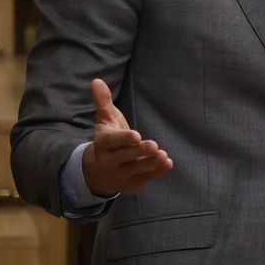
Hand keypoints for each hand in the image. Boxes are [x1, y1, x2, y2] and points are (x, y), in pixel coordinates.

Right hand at [81, 78, 172, 196]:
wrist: (100, 172)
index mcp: (103, 144)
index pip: (111, 141)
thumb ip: (104, 103)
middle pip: (125, 157)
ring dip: (150, 163)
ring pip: (136, 169)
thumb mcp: (105, 121)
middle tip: (153, 145)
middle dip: (139, 152)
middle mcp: (109, 161)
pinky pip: (146, 178)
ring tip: (162, 154)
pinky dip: (157, 172)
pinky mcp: (133, 183)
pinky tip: (167, 163)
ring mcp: (121, 174)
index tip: (136, 135)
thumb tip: (97, 81)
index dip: (123, 139)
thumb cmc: (109, 141)